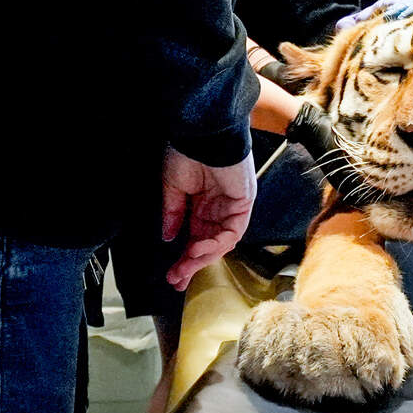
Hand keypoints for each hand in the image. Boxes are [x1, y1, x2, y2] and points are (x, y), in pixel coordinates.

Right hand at [161, 147, 256, 289]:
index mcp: (201, 203)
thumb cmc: (188, 150)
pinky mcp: (244, 202)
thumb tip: (168, 237)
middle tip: (177, 279)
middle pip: (209, 244)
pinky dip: (216, 243)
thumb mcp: (173, 186)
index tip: (173, 275)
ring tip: (184, 267)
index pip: (196, 237)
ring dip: (202, 258)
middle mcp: (218, 207)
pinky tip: (197, 249)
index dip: (185, 257)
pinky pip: (233, 231)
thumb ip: (172, 213)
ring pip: (221, 242)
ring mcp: (232, 206)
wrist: (205, 132)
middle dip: (192, 264)